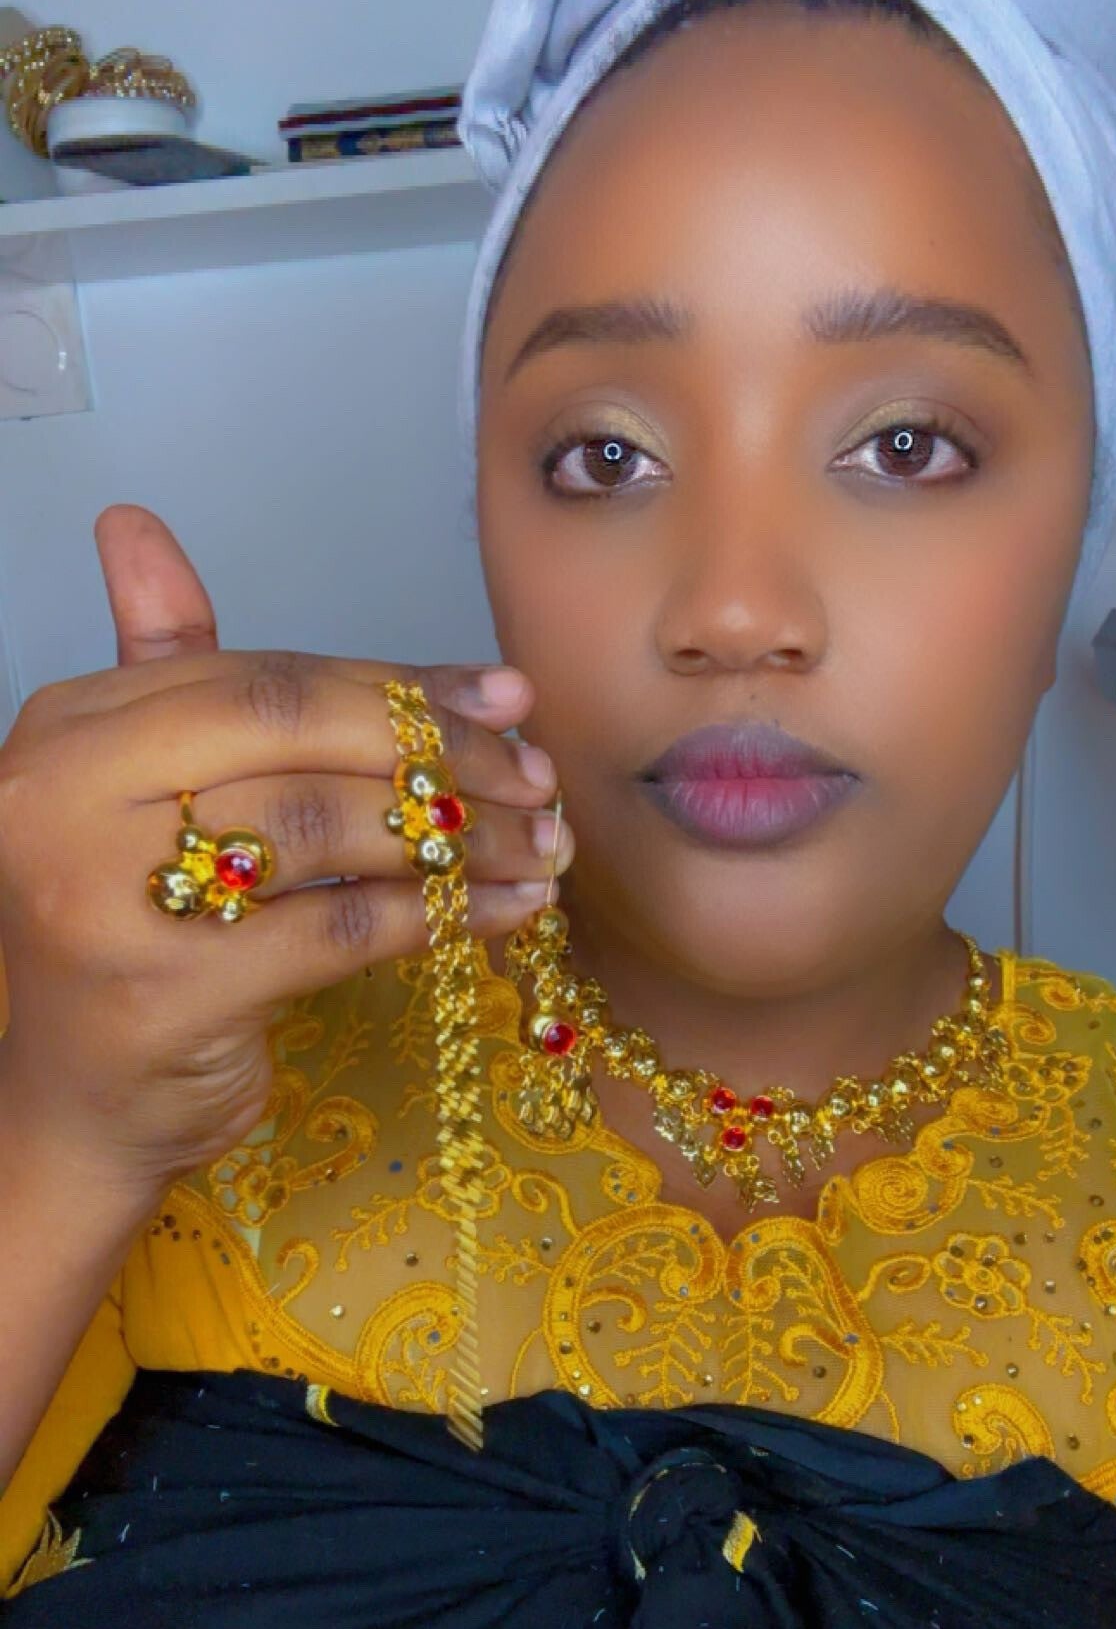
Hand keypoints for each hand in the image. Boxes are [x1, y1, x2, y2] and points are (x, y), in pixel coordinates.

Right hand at [0, 504, 568, 1196]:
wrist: (74, 1104)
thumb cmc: (121, 934)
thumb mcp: (126, 789)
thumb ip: (159, 667)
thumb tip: (135, 523)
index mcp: (64, 731)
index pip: (261, 679)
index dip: (395, 687)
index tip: (504, 697)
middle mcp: (63, 801)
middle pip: (299, 740)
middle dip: (440, 752)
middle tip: (537, 774)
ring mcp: (107, 902)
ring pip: (329, 833)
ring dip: (459, 834)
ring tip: (539, 842)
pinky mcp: (167, 996)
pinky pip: (339, 931)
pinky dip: (437, 914)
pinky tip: (504, 910)